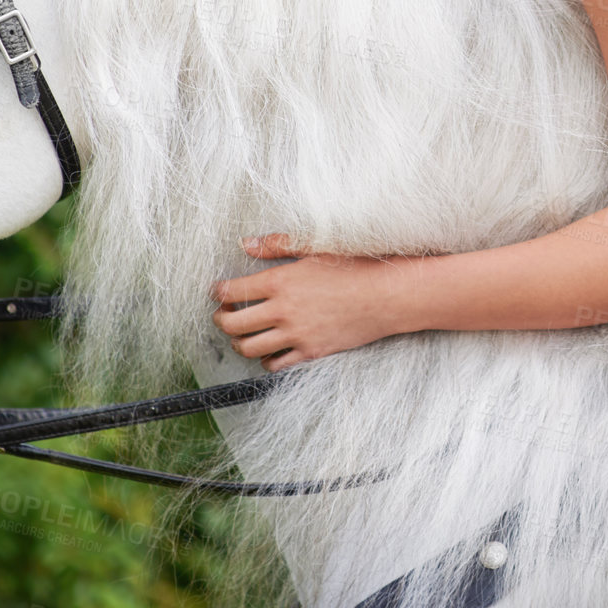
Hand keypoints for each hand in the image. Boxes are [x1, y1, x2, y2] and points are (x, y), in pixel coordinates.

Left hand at [209, 233, 424, 371]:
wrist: (388, 295)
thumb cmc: (356, 266)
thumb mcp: (316, 247)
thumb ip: (277, 245)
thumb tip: (246, 243)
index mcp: (280, 281)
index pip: (232, 291)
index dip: (219, 292)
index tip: (219, 291)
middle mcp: (282, 311)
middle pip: (232, 324)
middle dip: (220, 320)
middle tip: (224, 314)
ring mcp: (296, 334)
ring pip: (249, 348)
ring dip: (239, 342)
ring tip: (243, 333)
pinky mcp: (311, 352)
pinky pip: (276, 365)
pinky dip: (265, 360)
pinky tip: (269, 350)